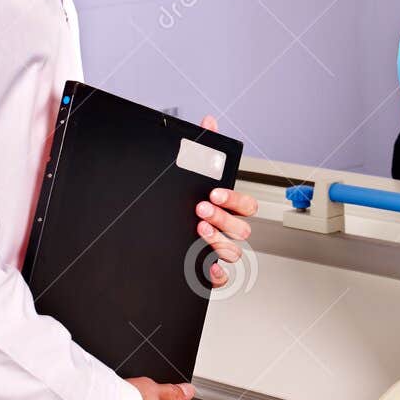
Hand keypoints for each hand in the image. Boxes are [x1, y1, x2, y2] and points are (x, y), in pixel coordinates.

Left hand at [196, 114, 257, 287]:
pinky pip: (222, 277)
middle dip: (223, 219)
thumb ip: (203, 148)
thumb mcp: (192, 171)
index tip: (215, 193)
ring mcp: (220, 250)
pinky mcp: (208, 269)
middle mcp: (228, 230)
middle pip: (242, 229)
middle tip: (201, 209)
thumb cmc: (184, 199)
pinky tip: (203, 265)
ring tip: (197, 230)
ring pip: (233, 252)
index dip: (234, 200)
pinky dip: (216, 274)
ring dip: (218, 241)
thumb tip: (208, 122)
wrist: (153, 229)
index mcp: (228, 208)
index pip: (247, 205)